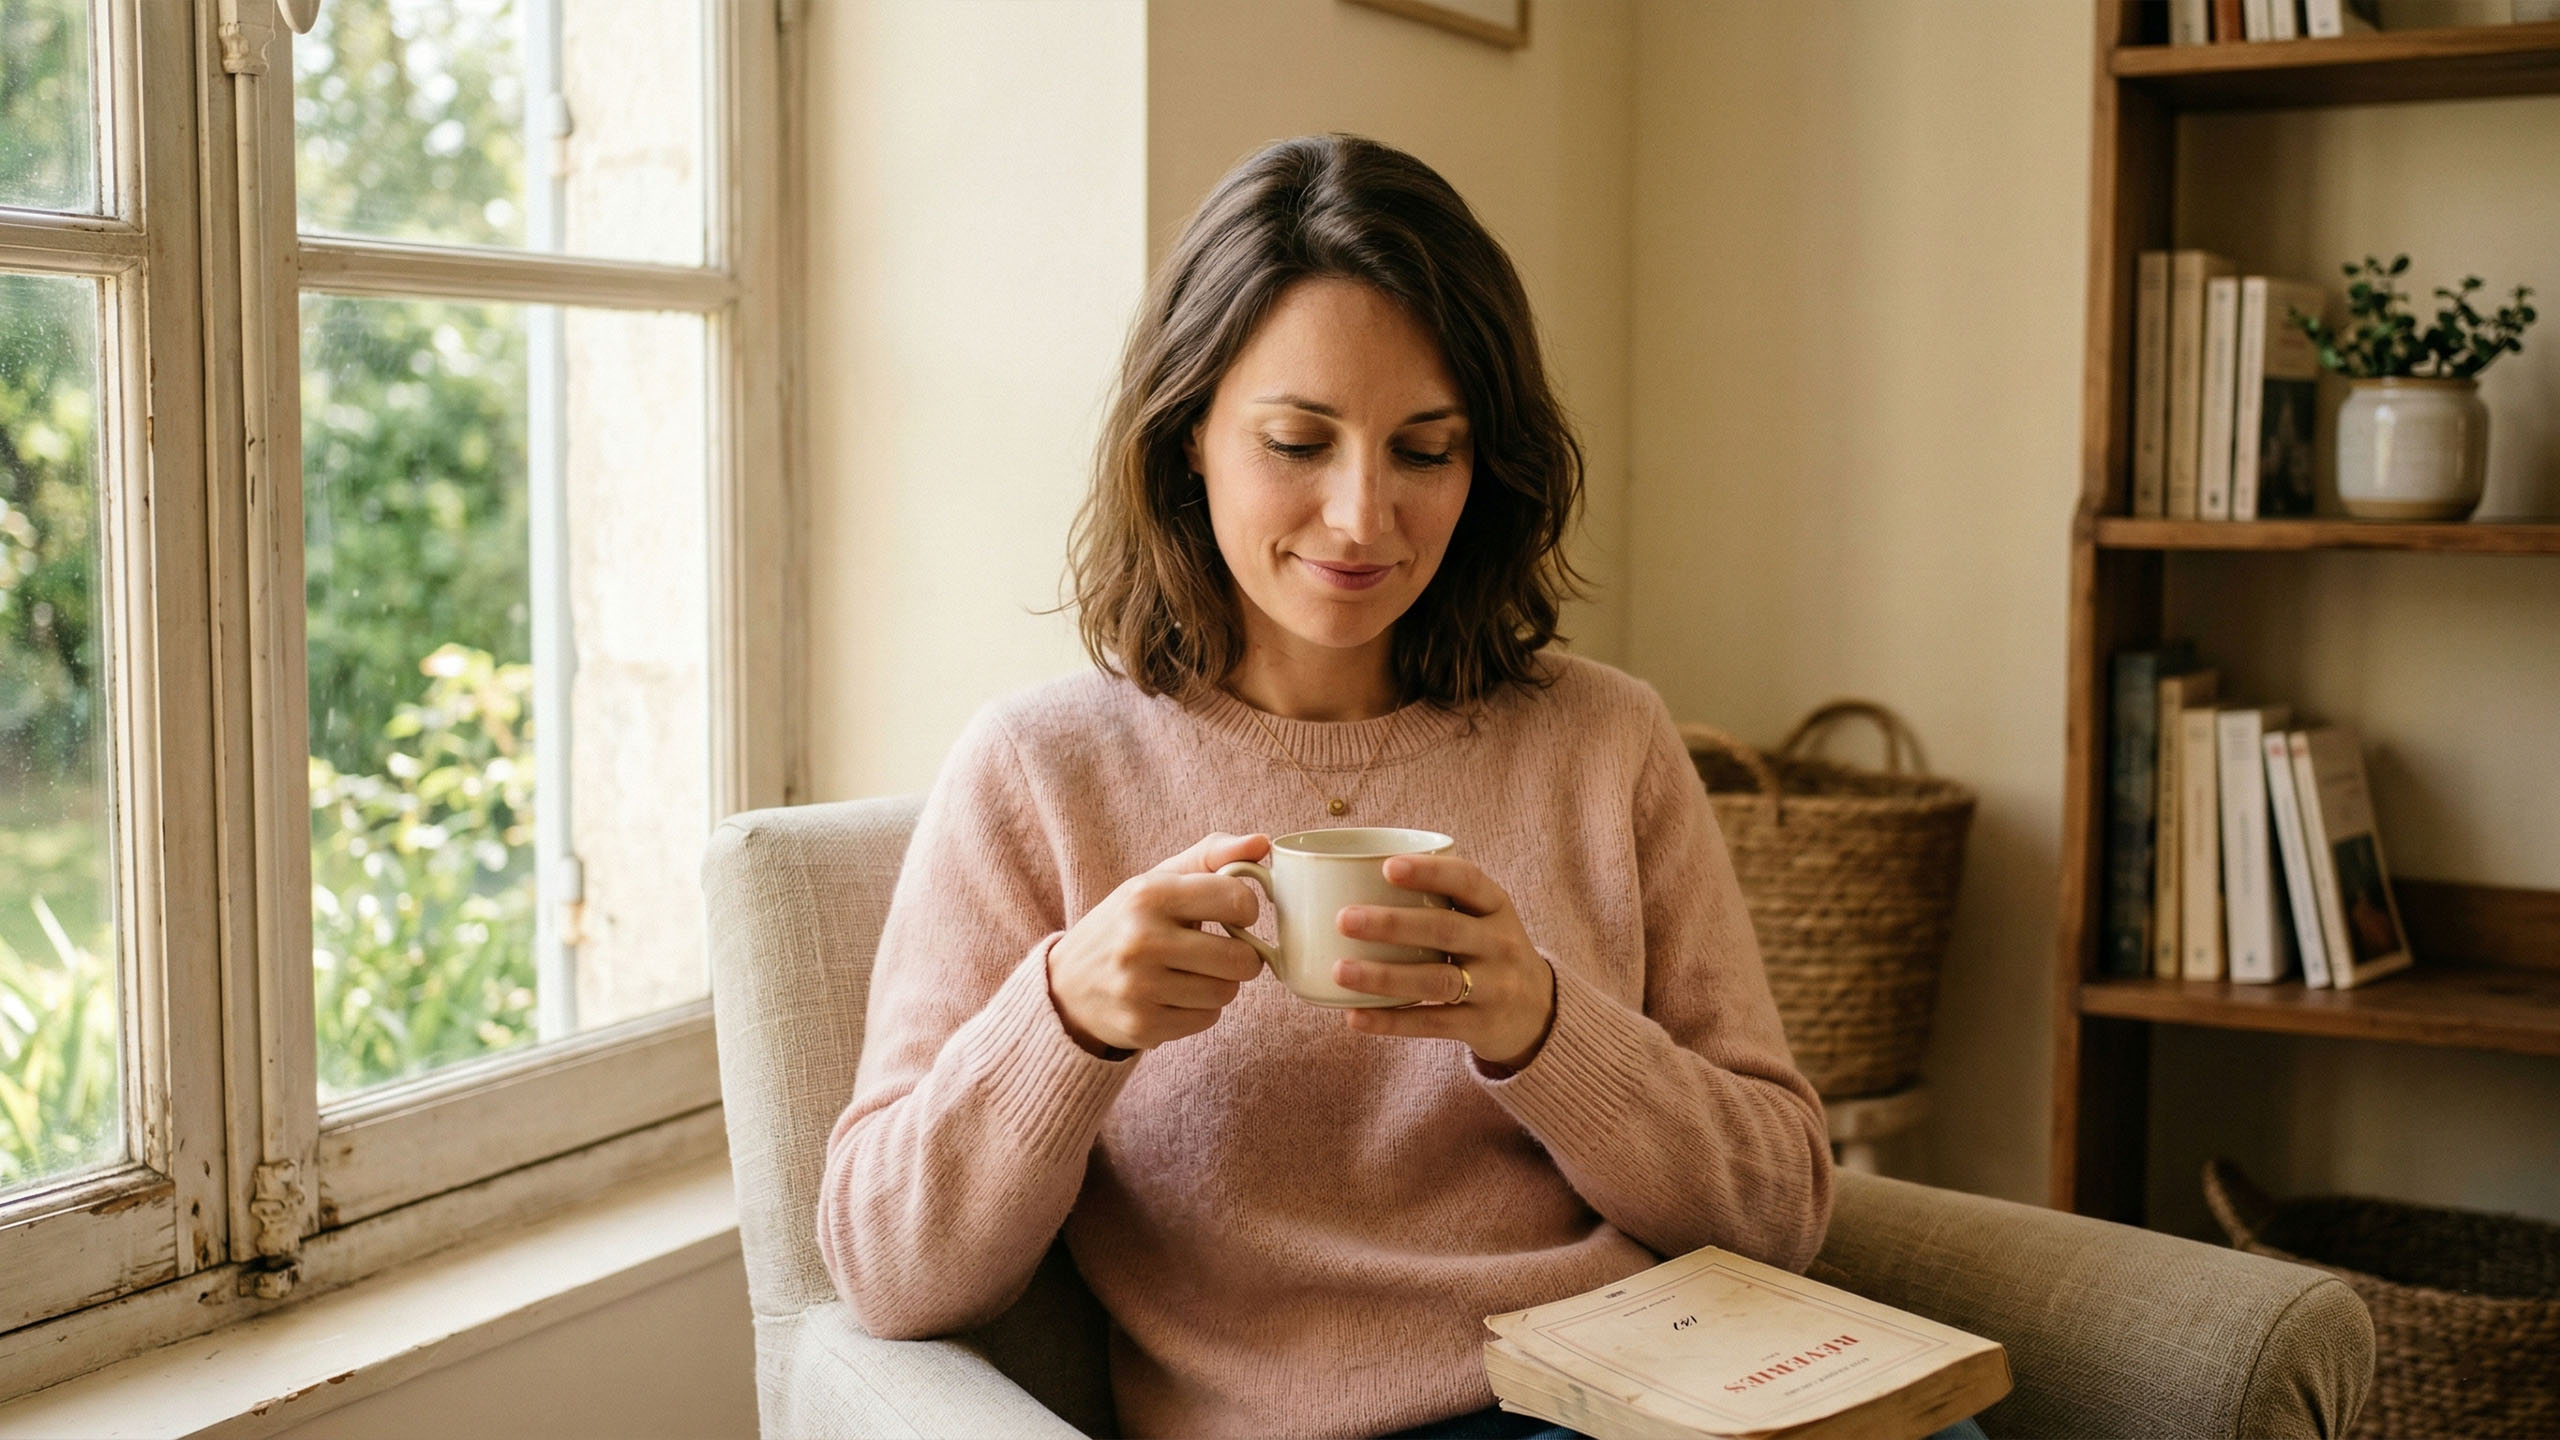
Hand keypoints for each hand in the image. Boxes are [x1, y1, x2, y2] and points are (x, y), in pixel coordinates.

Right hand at [1047, 833, 1270, 1056]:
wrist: (1066, 984)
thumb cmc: (1128, 924)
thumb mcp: (1159, 880)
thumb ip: (1212, 856)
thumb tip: (1262, 843)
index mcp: (1148, 894)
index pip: (1237, 899)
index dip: (1247, 908)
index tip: (1234, 913)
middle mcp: (1141, 939)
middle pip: (1241, 958)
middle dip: (1242, 956)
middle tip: (1223, 950)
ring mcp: (1139, 987)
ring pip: (1226, 992)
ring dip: (1220, 984)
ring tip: (1193, 973)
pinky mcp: (1142, 1026)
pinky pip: (1207, 1019)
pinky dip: (1200, 1010)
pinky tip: (1176, 996)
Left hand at [1331, 855, 1556, 1072]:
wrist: (1541, 1012)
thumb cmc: (1489, 952)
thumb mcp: (1484, 919)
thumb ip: (1439, 900)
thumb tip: (1354, 878)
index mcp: (1497, 907)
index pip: (1467, 880)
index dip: (1429, 872)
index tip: (1386, 867)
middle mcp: (1500, 944)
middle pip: (1445, 929)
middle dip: (1392, 923)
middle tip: (1343, 919)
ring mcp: (1495, 988)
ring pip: (1436, 980)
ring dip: (1384, 976)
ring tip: (1340, 970)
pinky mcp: (1481, 1026)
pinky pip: (1432, 1023)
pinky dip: (1391, 1021)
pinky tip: (1354, 1016)